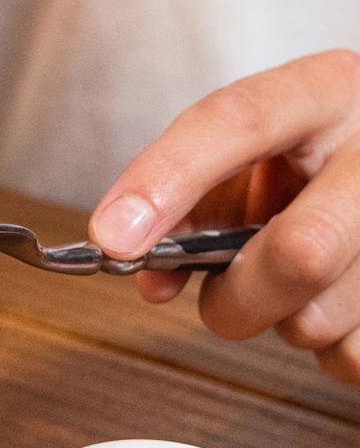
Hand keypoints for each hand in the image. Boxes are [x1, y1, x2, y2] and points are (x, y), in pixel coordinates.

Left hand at [89, 50, 359, 381]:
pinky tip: (338, 307)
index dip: (167, 180)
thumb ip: (188, 202)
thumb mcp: (249, 159)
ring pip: (322, 316)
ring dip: (283, 324)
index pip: (240, 121)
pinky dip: (328, 350)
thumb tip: (151, 279)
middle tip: (219, 298)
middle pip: (301, 251)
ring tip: (294, 289)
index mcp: (328, 92)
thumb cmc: (305, 168)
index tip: (112, 239)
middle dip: (234, 297)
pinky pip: (355, 355)